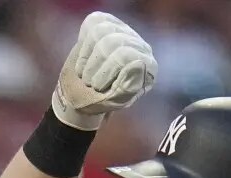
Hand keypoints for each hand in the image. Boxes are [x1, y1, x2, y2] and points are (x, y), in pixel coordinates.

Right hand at [53, 11, 157, 130]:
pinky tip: (85, 58)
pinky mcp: (107, 22)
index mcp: (148, 67)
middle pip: (114, 43)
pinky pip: (93, 25)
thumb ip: (128, 88)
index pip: (129, 57)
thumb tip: (138, 63)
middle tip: (90, 83)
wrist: (81, 92)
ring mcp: (124, 32)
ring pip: (101, 32)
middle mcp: (140, 46)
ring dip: (87, 59)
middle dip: (95, 67)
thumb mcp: (112, 102)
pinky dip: (84, 45)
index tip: (99, 88)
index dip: (107, 73)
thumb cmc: (99, 100)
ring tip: (86, 74)